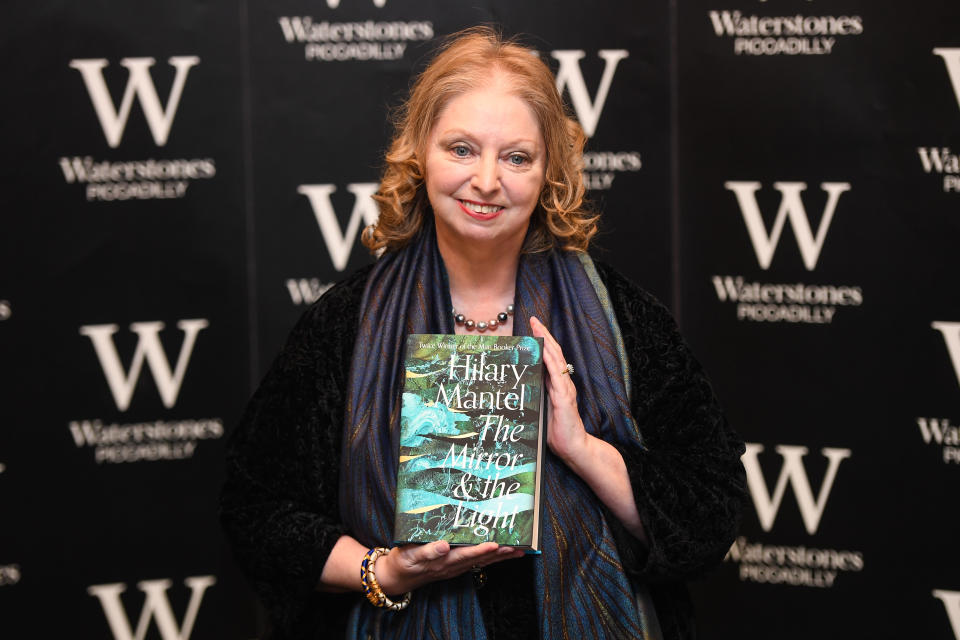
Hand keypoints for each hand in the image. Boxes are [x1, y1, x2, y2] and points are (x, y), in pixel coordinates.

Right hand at [375, 541, 522, 594]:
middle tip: (518, 547)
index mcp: (442, 561)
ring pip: (481, 562)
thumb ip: (427, 551)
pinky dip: (490, 557)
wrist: (396, 576)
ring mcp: (454, 567)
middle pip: (480, 560)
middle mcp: (452, 566)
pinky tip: (501, 553)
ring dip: (499, 557)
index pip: (465, 555)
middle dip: (499, 554)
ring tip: (518, 550)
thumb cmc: (402, 562)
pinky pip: (476, 562)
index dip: (481, 551)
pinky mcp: (454, 566)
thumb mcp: (410, 555)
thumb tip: (443, 546)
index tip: (496, 544)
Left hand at [530, 316, 589, 462]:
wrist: (574, 448)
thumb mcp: (543, 411)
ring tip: (538, 327)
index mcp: (559, 386)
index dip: (543, 342)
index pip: (551, 359)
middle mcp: (564, 384)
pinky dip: (549, 360)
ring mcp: (565, 390)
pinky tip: (543, 350)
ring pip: (556, 360)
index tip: (534, 328)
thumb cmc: (559, 433)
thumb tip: (521, 388)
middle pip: (554, 353)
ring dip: (546, 342)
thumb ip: (536, 397)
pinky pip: (557, 374)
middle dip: (544, 335)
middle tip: (534, 319)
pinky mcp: (564, 398)